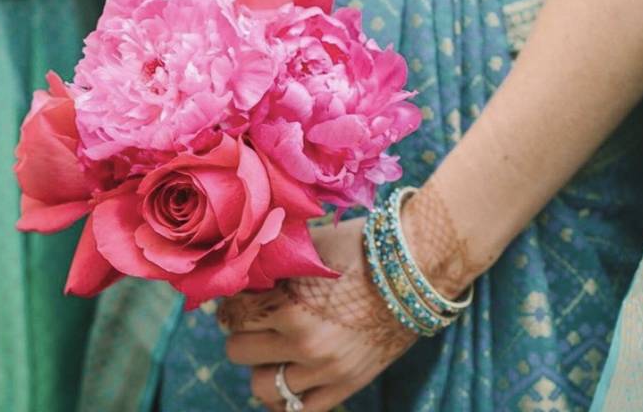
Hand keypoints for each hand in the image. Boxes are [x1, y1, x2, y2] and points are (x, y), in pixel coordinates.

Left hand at [217, 218, 415, 411]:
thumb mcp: (307, 251)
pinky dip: (285, 397)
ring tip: (270, 349)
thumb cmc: (358, 248)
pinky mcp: (345, 386)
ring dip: (259, 366)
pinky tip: (287, 375)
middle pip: (237, 350)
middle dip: (240, 332)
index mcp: (289, 304)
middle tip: (252, 321)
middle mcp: (304, 341)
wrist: (414, 267)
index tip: (236, 299)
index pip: (232, 314)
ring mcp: (325, 369)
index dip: (228, 304)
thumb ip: (270, 267)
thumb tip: (236, 275)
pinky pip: (298, 411)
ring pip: (260, 386)